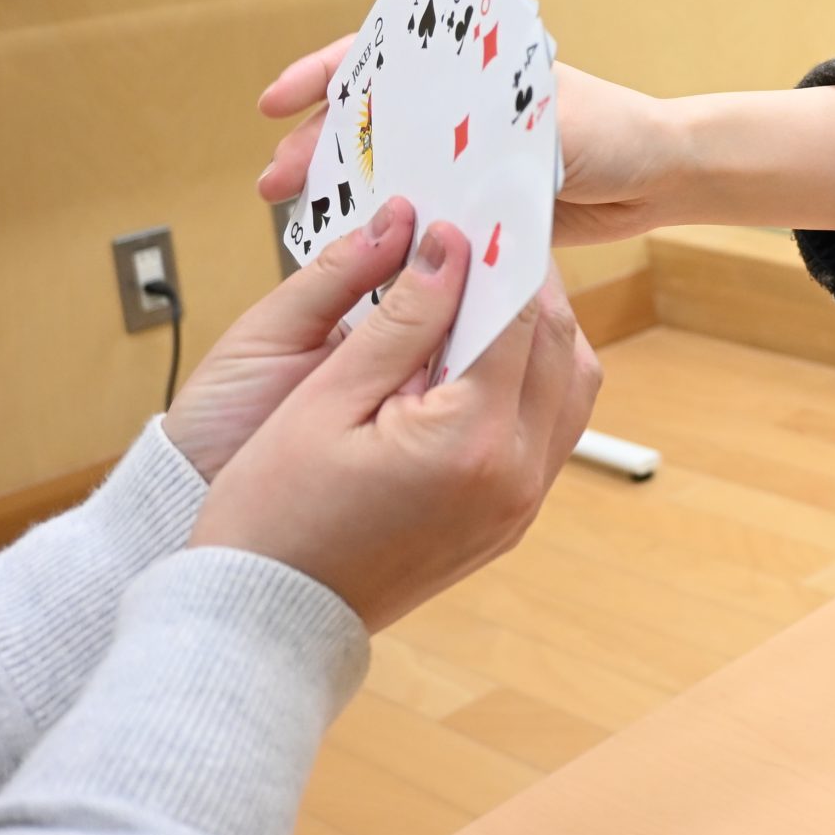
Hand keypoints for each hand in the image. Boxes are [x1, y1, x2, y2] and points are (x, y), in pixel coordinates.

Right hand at [188, 222, 603, 631]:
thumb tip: (449, 245)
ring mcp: (520, 506)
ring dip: (539, 332)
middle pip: (560, 346)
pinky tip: (477, 356)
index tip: (486, 209)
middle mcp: (516, 476)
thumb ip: (400, 317)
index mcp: (473, 440)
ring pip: (570, 387)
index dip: (504, 252)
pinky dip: (531, 381)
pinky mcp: (510, 522)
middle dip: (528, 284)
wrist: (263, 624)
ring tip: (480, 292)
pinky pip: (551, 431)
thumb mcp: (326, 400)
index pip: (519, 314)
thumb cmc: (272, 518)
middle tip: (486, 239)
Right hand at [256, 37, 681, 244]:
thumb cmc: (613, 132)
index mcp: (470, 69)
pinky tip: (355, 249)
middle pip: (370, 120)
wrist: (662, 177)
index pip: (379, 59)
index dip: (321, 75)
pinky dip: (388, 226)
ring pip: (388, 169)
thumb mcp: (541, 123)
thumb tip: (424, 162)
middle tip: (278, 182)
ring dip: (344, 191)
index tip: (275, 102)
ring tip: (299, 219)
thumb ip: (482, 138)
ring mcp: (465, 156)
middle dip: (319, 146)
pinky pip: (422, 212)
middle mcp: (459, 109)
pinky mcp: (478, 202)